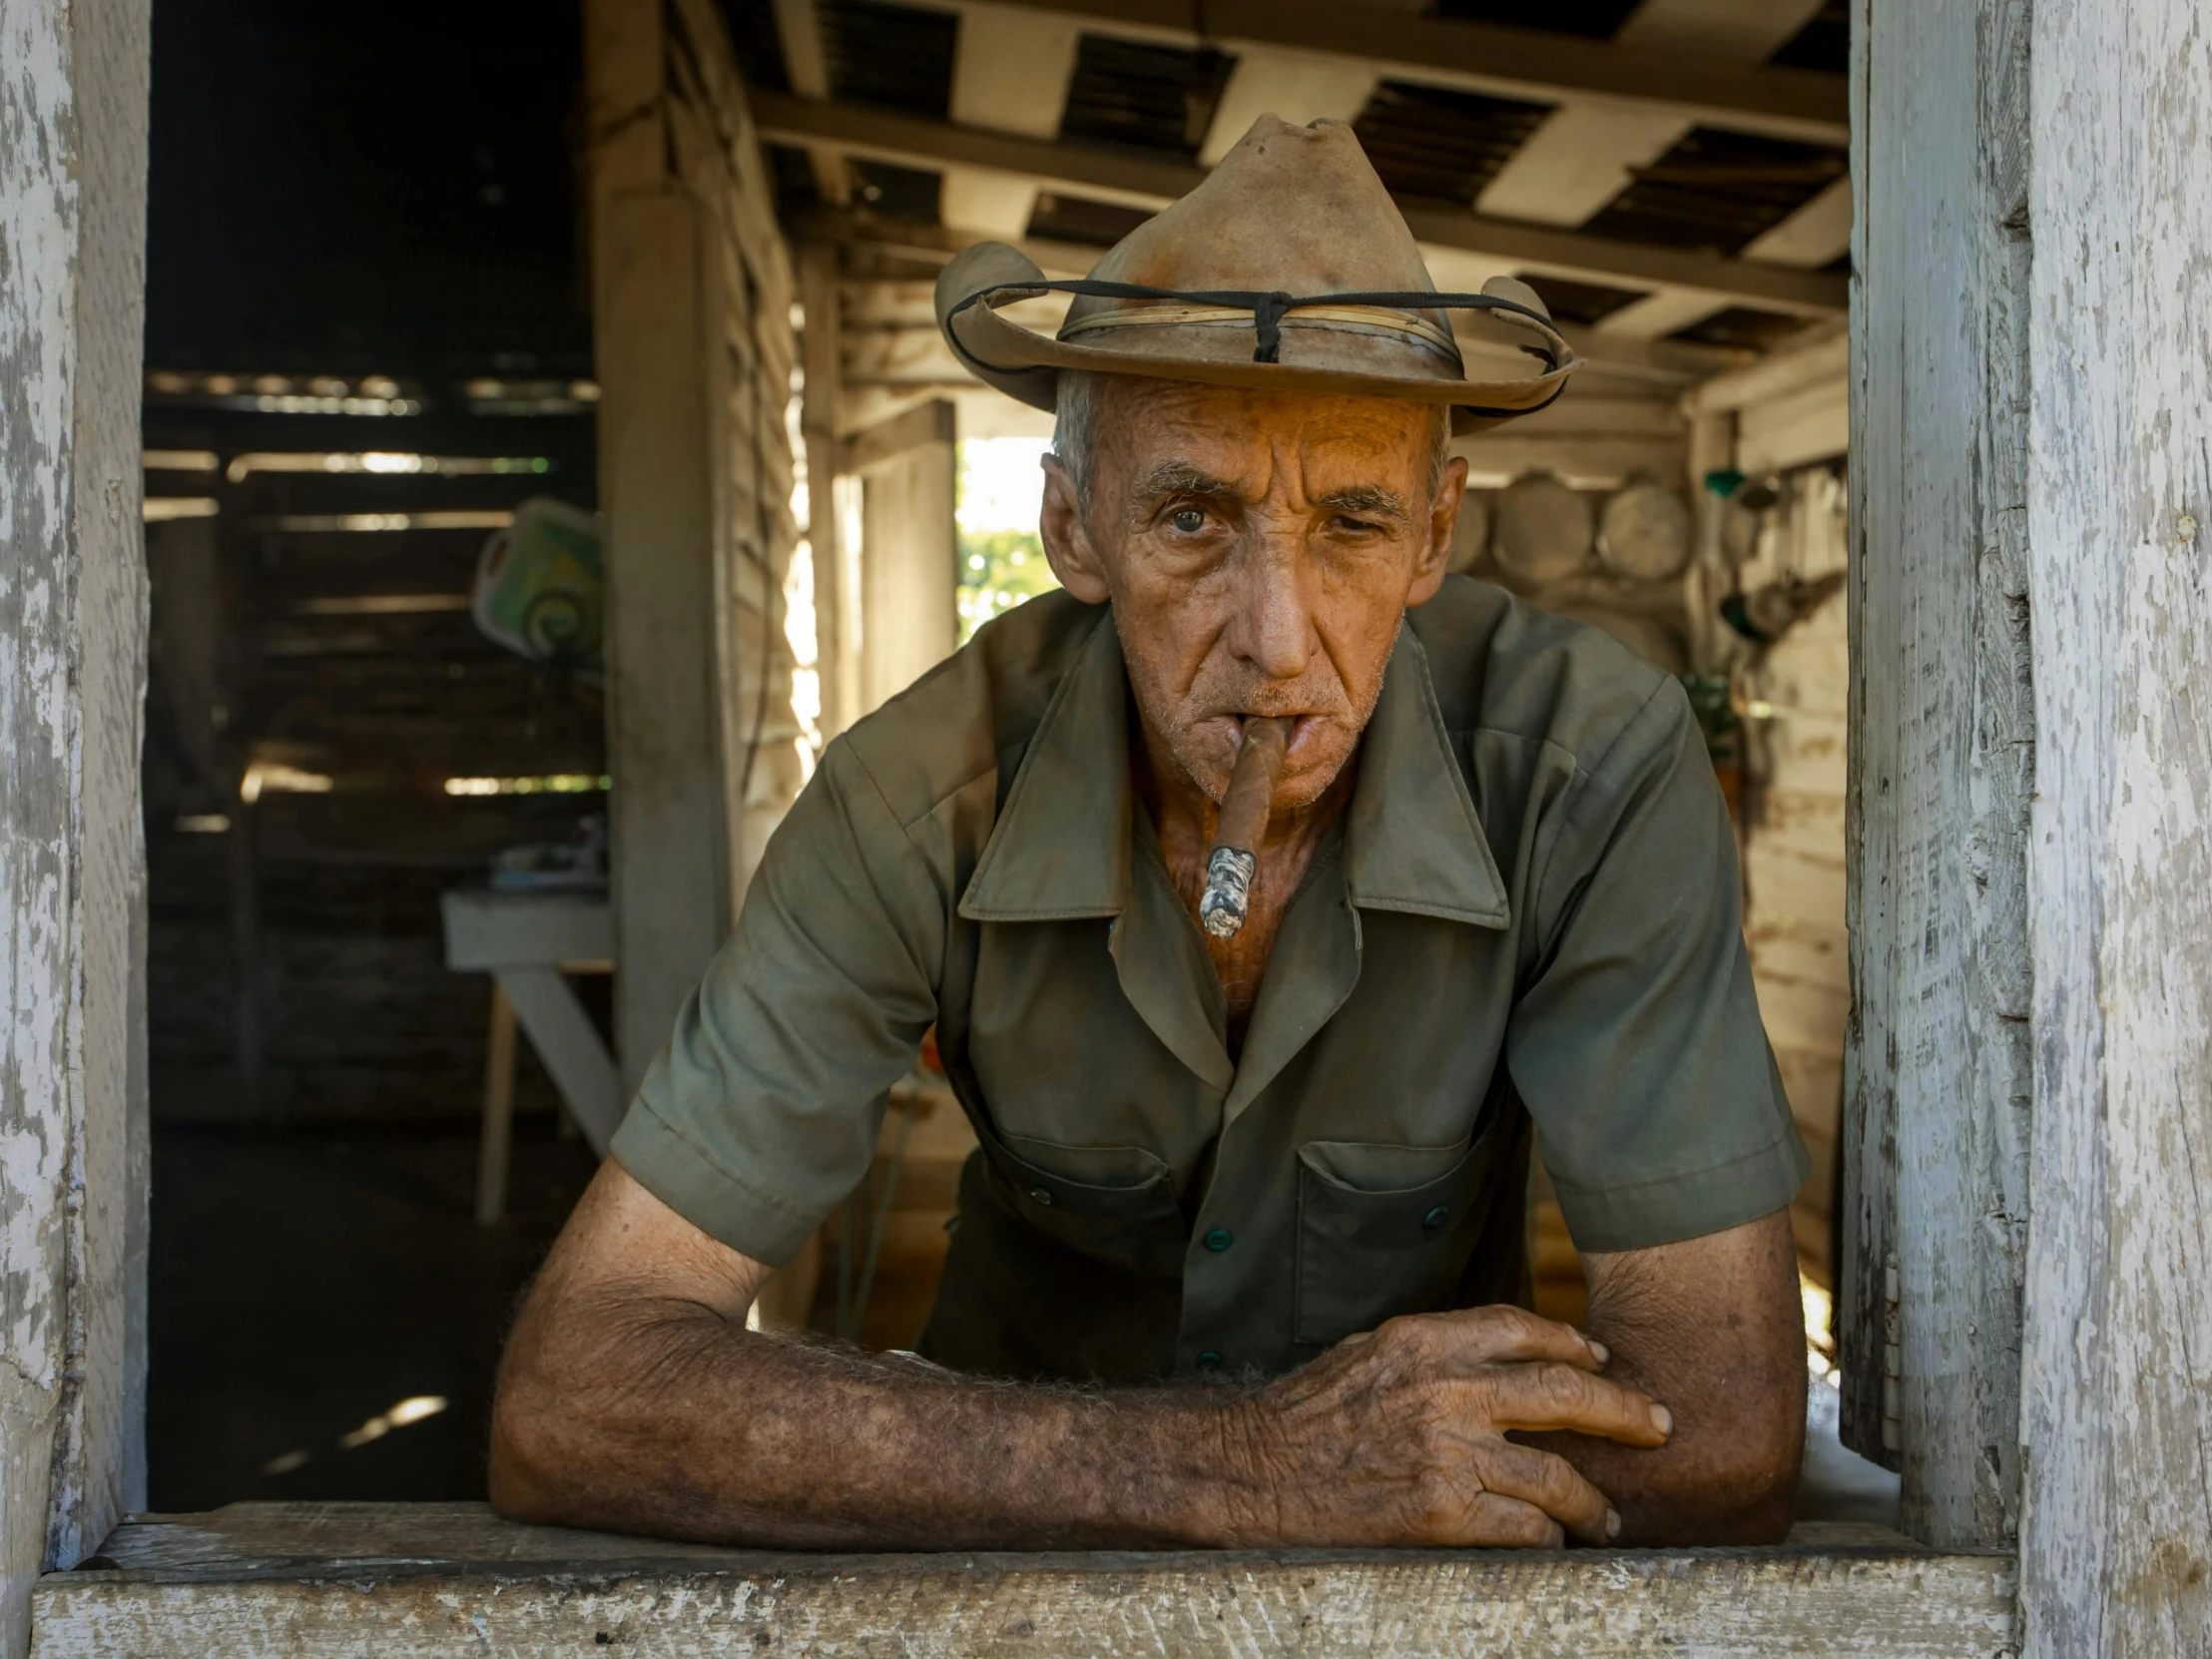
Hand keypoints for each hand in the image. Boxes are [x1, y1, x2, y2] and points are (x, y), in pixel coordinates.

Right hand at [1220, 1305, 1672, 1547]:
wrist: (1251, 1469)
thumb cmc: (1302, 1413)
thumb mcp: (1368, 1352)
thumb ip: (1433, 1351)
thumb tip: (1492, 1357)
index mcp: (1426, 1339)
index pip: (1524, 1329)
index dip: (1574, 1342)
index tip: (1603, 1356)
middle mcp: (1447, 1389)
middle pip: (1565, 1391)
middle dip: (1623, 1410)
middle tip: (1658, 1425)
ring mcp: (1448, 1453)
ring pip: (1556, 1475)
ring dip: (1592, 1501)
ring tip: (1606, 1517)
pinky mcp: (1442, 1514)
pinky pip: (1523, 1530)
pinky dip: (1546, 1538)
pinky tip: (1550, 1543)